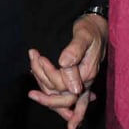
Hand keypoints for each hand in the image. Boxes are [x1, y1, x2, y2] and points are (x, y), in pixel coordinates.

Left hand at [28, 14, 108, 128]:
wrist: (96, 28)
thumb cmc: (90, 30)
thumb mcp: (84, 36)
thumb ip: (75, 50)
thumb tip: (63, 63)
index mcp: (87, 73)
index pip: (65, 86)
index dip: (49, 74)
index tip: (39, 58)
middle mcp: (85, 82)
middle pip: (65, 101)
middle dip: (47, 99)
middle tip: (31, 94)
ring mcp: (81, 83)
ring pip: (61, 97)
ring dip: (44, 90)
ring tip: (33, 70)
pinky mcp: (76, 81)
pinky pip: (64, 96)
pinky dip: (51, 94)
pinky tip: (40, 85)